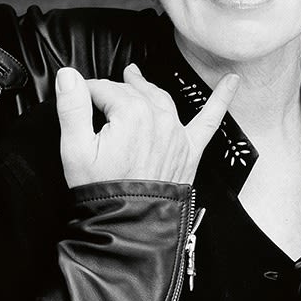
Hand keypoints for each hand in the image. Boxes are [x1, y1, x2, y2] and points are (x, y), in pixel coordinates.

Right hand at [56, 64, 237, 187]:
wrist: (130, 225)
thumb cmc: (103, 190)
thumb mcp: (76, 150)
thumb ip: (72, 107)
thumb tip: (68, 75)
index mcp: (132, 113)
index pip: (104, 89)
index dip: (86, 93)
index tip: (76, 99)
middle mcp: (160, 119)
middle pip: (132, 92)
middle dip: (113, 90)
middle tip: (98, 92)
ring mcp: (177, 134)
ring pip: (160, 99)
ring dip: (146, 87)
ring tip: (135, 78)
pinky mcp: (189, 150)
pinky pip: (209, 121)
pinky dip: (220, 99)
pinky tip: (232, 83)